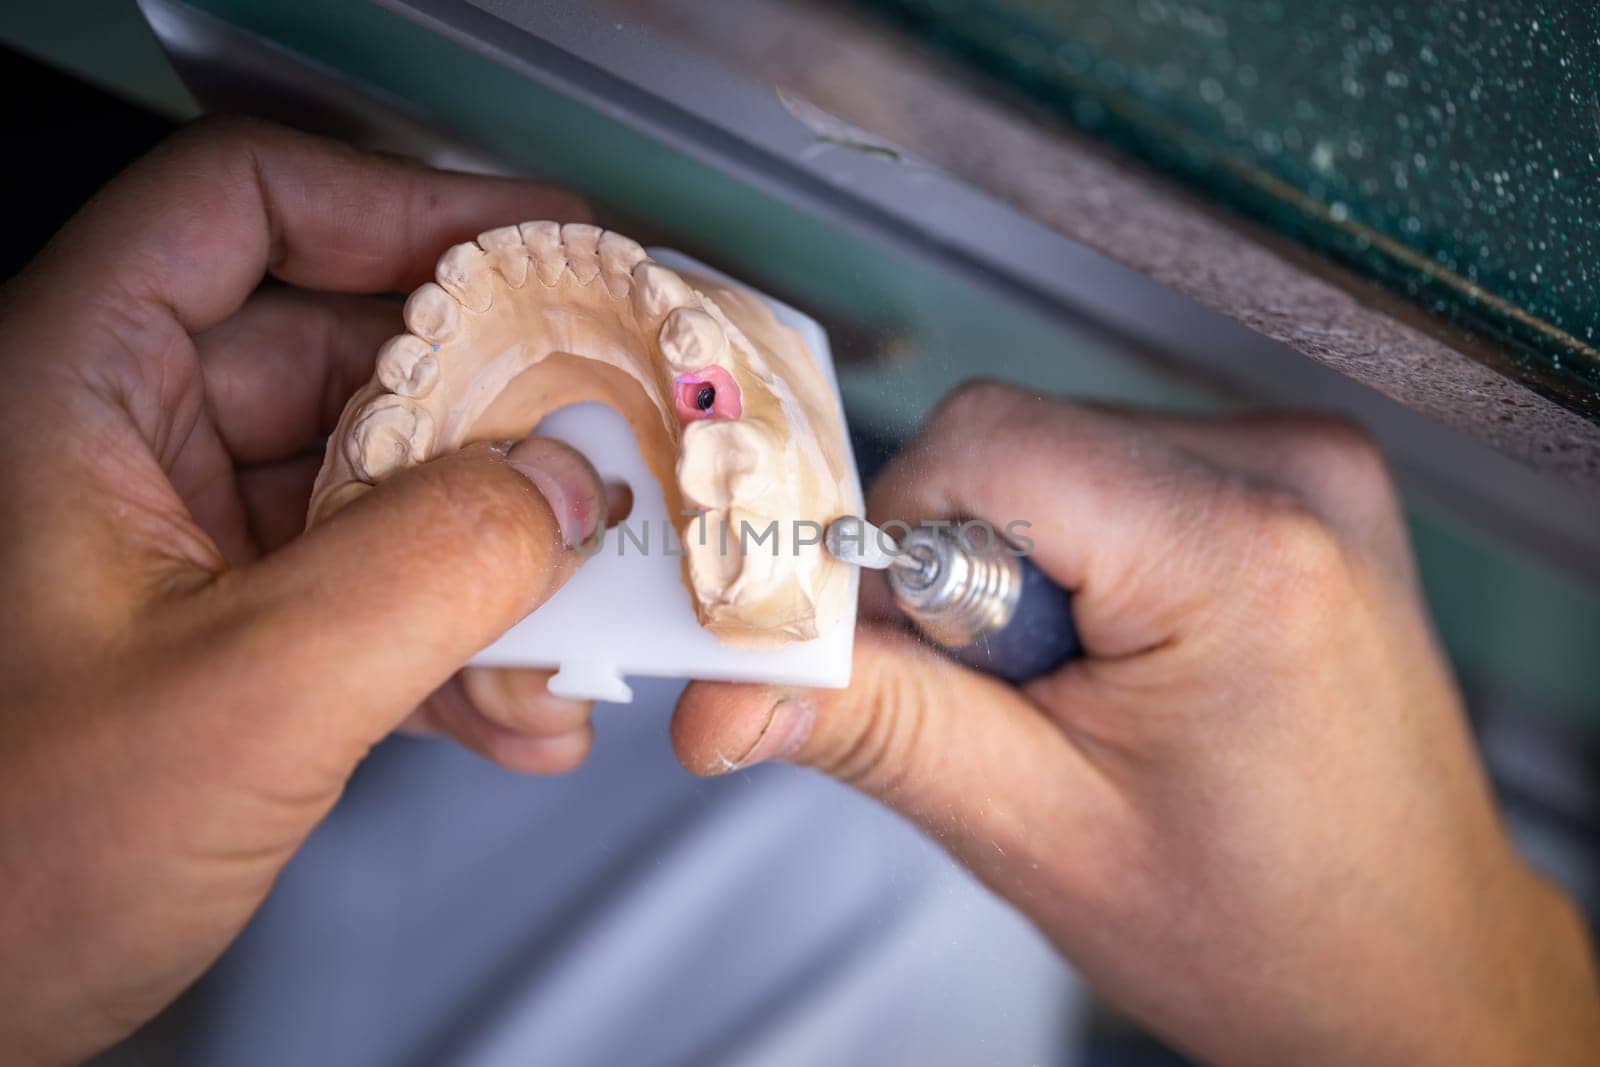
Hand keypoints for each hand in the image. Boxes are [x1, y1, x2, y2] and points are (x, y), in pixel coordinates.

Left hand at [0, 118, 603, 1061]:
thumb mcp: (246, 697)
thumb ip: (433, 570)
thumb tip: (565, 484)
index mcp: (71, 394)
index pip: (244, 204)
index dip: (401, 201)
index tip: (531, 244)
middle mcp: (121, 450)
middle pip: (342, 349)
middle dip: (490, 408)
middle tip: (600, 436)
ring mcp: (177, 546)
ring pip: (373, 480)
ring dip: (489, 546)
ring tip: (573, 605)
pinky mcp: (222, 632)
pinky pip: (365, 586)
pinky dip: (453, 635)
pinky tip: (515, 704)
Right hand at [673, 382, 1599, 1064]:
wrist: (1412, 965)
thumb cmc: (1269, 928)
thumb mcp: (1041, 834)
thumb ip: (875, 729)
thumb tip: (724, 690)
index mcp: (1242, 550)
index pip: (980, 444)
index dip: (892, 543)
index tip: (893, 653)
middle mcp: (1291, 472)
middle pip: (1016, 443)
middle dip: (961, 574)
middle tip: (1014, 703)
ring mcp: (1306, 468)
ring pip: (1058, 457)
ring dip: (1020, 571)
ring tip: (1083, 694)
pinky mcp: (1295, 485)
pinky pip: (1118, 474)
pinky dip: (1080, 559)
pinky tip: (1123, 659)